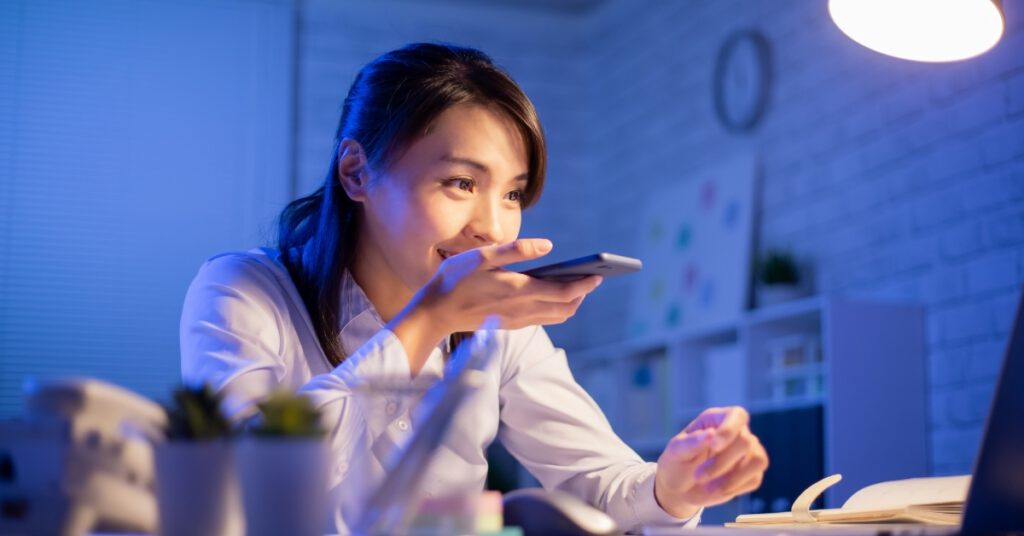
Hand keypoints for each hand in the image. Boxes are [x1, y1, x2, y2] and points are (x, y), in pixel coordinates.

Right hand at [389, 239, 601, 371]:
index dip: (585, 285)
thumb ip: (517, 250)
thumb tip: (548, 246)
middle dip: (581, 294)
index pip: (564, 292)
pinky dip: (554, 308)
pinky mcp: (509, 325)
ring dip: (569, 303)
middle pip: (566, 308)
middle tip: (590, 277)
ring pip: (556, 316)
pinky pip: (541, 319)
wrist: (434, 313)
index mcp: (519, 291)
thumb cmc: (455, 279)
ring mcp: (517, 320)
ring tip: (574, 285)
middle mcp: (522, 310)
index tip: (598, 275)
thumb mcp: (483, 256)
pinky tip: (550, 294)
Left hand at [654, 406, 768, 518]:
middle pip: (745, 441)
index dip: (729, 430)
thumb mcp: (676, 452)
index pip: (737, 415)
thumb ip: (691, 442)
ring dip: (731, 478)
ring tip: (708, 488)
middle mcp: (737, 432)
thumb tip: (711, 434)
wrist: (681, 488)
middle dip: (721, 463)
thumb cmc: (678, 462)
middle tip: (697, 476)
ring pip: (757, 460)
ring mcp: (748, 452)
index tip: (713, 446)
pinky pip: (755, 479)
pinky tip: (718, 490)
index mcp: (718, 419)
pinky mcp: (752, 473)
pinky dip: (736, 487)